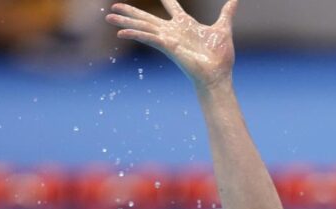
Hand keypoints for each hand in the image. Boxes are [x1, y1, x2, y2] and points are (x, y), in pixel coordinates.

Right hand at [106, 0, 237, 89]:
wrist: (218, 75)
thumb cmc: (220, 57)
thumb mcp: (223, 28)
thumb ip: (227, 12)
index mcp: (185, 25)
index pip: (172, 7)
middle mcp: (174, 31)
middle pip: (148, 17)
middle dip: (130, 11)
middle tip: (114, 5)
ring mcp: (168, 39)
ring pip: (143, 26)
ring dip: (125, 21)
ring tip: (108, 15)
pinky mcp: (168, 47)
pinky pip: (148, 38)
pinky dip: (135, 34)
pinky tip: (121, 32)